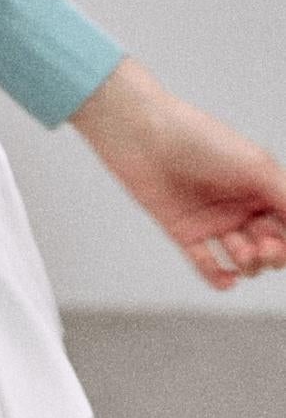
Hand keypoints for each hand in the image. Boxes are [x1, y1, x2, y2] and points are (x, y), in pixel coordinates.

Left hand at [69, 57, 285, 289]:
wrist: (144, 137)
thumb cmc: (200, 140)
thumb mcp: (256, 166)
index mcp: (262, 186)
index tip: (282, 244)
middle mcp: (240, 204)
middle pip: (271, 244)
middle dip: (274, 254)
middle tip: (264, 249)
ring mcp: (213, 219)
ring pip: (243, 257)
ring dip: (249, 263)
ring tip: (244, 254)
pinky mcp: (184, 231)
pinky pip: (206, 263)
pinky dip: (217, 276)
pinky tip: (227, 281)